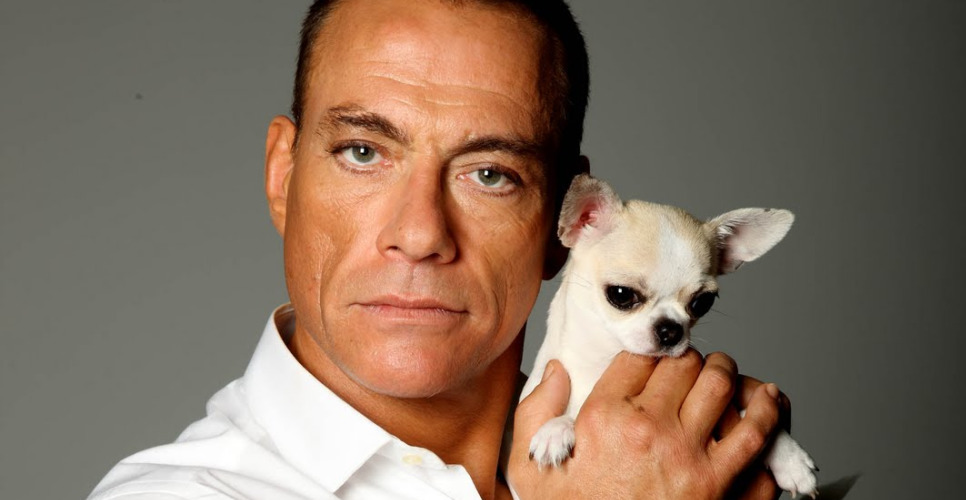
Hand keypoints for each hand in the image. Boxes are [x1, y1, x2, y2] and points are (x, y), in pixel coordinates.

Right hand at [508, 350, 781, 498]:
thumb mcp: (532, 470)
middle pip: (687, 365)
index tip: (652, 364)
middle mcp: (652, 432)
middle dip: (692, 359)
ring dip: (732, 378)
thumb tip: (556, 371)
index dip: (648, 354)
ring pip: (728, 391)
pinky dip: (767, 419)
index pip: (639, 359)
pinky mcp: (723, 489)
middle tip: (693, 365)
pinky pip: (759, 440)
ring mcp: (692, 460)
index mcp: (605, 421)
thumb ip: (535, 413)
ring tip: (730, 378)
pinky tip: (765, 411)